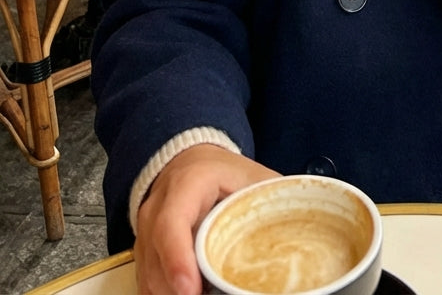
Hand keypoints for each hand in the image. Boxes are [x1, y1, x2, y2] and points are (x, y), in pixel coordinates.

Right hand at [134, 145, 278, 294]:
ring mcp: (144, 234)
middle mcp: (156, 210)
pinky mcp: (144, 254)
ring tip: (209, 293)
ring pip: (149, 279)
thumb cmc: (223, 172)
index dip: (178, 260)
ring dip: (174, 293)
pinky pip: (149, 284)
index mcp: (185, 186)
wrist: (190, 163)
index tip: (191, 289)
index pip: (171, 225)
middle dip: (178, 290)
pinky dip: (169, 294)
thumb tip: (294, 235)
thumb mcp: (251, 178)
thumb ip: (269, 202)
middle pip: (157, 262)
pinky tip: (195, 293)